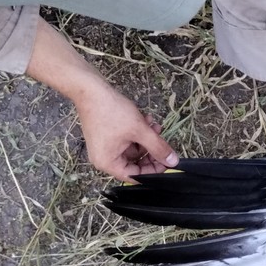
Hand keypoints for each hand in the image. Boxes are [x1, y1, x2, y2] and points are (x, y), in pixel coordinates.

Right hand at [24, 18, 178, 181]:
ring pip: (134, 148)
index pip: (135, 176)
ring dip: (147, 137)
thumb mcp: (139, 130)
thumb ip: (158, 147)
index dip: (153, 170)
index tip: (167, 161)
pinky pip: (128, 139)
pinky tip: (146, 119)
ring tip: (155, 124)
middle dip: (151, 149)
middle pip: (135, 162)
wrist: (91, 90)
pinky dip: (138, 131)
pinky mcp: (108, 135)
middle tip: (163, 139)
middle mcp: (104, 158)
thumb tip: (173, 161)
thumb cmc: (112, 112)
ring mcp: (106, 146)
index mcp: (108, 163)